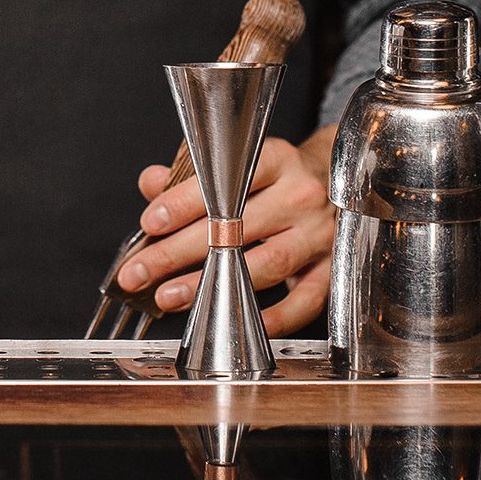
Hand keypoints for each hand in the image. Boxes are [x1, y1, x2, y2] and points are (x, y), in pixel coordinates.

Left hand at [116, 124, 337, 335]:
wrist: (341, 182)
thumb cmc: (274, 176)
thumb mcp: (237, 163)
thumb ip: (189, 173)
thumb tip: (150, 184)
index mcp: (275, 160)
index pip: (224, 182)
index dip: (183, 204)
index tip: (150, 223)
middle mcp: (300, 196)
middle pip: (236, 228)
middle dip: (178, 252)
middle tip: (140, 271)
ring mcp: (319, 235)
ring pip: (264, 264)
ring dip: (211, 284)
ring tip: (169, 297)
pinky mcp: (332, 271)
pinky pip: (302, 303)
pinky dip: (268, 318)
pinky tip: (228, 319)